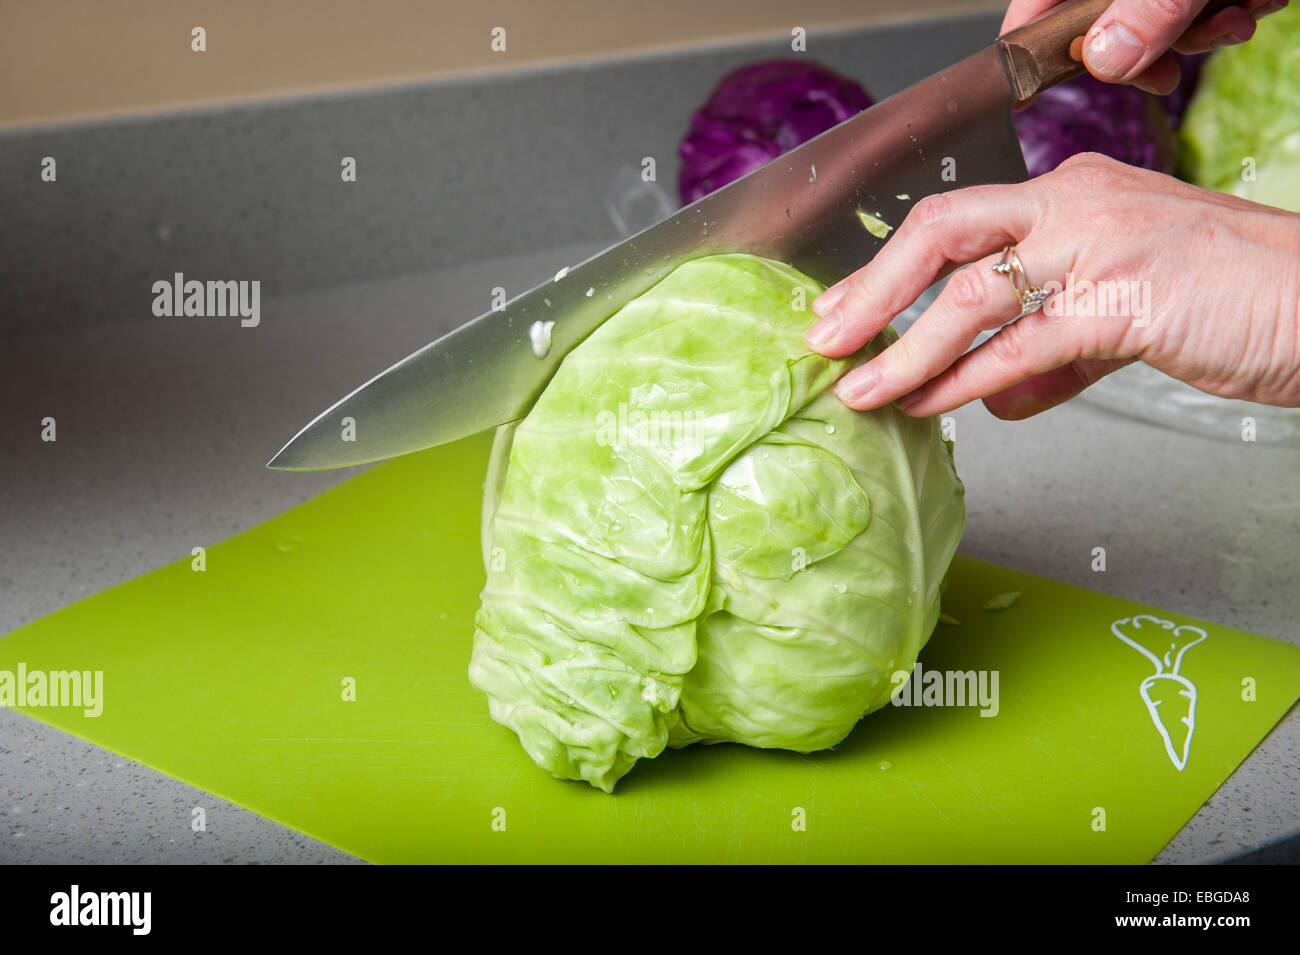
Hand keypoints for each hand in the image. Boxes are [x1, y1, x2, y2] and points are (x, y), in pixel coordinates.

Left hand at [804, 153, 1299, 418]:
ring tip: (863, 391)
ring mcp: (1101, 245)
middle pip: (942, 230)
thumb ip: (1053, 354)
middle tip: (823, 339)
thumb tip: (990, 396)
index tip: (843, 310)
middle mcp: (1077, 202)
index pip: (956, 220)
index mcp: (1073, 193)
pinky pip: (1023, 344)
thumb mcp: (1125, 320)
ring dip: (905, 350)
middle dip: (872, 289)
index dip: (888, 269)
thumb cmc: (1234, 303)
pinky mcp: (1127, 299)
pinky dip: (967, 380)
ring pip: (972, 293)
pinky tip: (932, 406)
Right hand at [1001, 0, 1288, 94]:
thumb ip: (1148, 8)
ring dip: (1202, 33)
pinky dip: (1230, 10)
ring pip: (1159, 20)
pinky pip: (1200, 6)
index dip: (1028, 46)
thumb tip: (1105, 62)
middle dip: (1144, 51)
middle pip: (1101, 20)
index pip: (1039, 0)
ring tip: (1235, 19)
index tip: (1024, 95)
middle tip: (1164, 76)